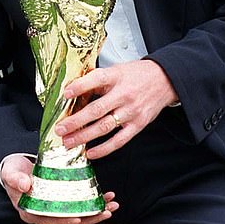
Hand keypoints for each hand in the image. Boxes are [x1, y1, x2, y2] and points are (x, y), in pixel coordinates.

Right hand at [0, 154, 117, 223]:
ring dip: (95, 215)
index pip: (48, 221)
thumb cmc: (14, 172)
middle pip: (68, 223)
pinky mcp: (62, 204)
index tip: (78, 218)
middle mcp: (43, 216)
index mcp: (30, 212)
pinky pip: (78, 210)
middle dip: (89, 219)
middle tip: (105, 211)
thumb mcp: (11, 172)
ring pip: (77, 218)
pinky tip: (104, 200)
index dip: (63, 221)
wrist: (17, 168)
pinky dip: (92, 207)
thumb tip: (24, 185)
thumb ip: (16, 178)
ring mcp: (54, 212)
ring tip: (110, 206)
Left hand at [55, 59, 177, 159]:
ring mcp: (131, 112)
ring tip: (69, 142)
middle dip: (76, 121)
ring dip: (84, 136)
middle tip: (60, 128)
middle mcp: (123, 95)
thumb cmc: (137, 75)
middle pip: (96, 109)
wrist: (164, 80)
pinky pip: (119, 140)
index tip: (65, 93)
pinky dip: (104, 149)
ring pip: (104, 127)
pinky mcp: (138, 125)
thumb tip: (74, 89)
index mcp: (116, 77)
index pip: (96, 80)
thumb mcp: (117, 70)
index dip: (80, 86)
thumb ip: (98, 80)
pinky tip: (90, 152)